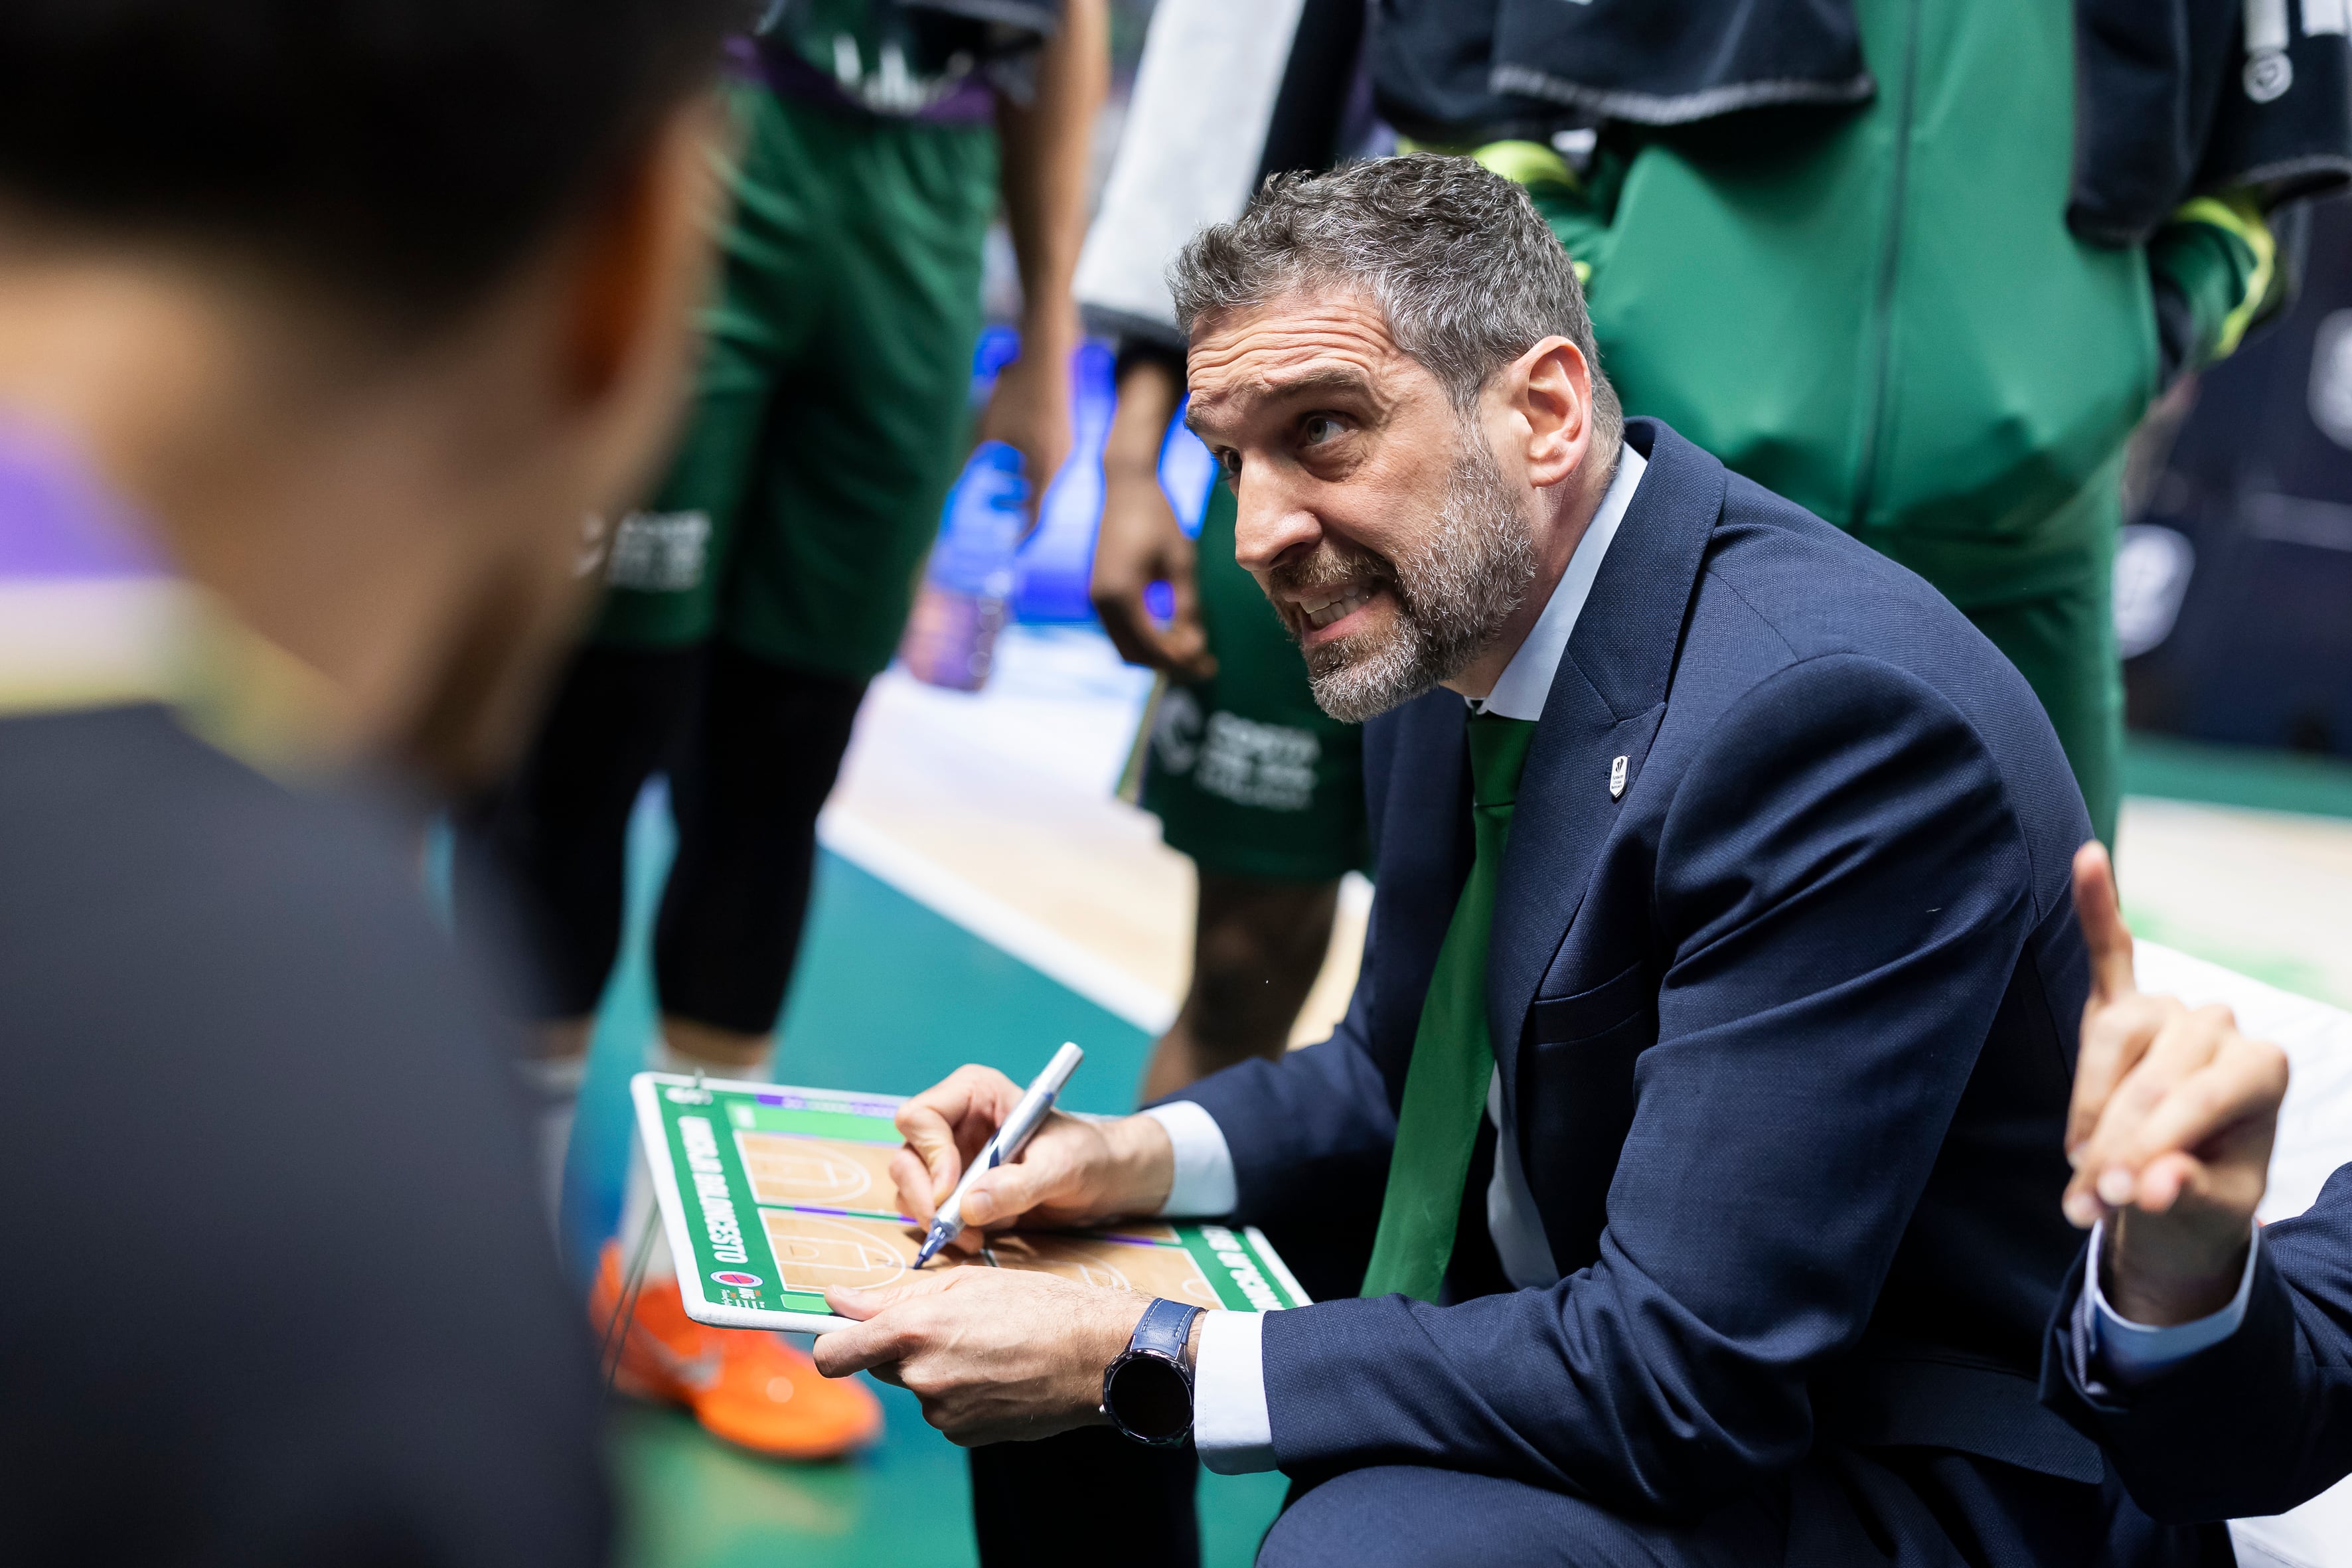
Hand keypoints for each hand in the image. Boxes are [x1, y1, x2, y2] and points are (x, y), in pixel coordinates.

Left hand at [814, 1267, 1149, 1444]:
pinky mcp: (964, 1435)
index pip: (833, 1352)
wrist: (1095, 1356)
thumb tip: (837, 1299)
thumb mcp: (966, 1282)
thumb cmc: (1038, 1306)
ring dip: (936, 1369)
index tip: (837, 1335)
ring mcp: (942, 1411)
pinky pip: (944, 1410)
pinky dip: (960, 1393)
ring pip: (916, 1387)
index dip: (829, 1343)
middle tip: (949, 1326)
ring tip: (987, 1348)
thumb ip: (893, 1295)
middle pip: (879, 1364)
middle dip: (900, 1347)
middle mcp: (922, 1375)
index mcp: (916, 1329)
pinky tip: (997, 1374)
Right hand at [889, 1065, 1175, 1254]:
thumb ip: (1017, 1185)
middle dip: (923, 1195)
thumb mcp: (1060, 1167)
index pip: (921, 1116)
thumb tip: (967, 1207)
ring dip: (933, 1217)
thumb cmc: (1087, 1155)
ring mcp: (950, 1156)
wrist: (1103, 1180)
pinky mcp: (955, 1188)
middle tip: (948, 1228)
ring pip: (910, 1185)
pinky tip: (975, 1240)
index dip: (929, 1154)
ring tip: (972, 1238)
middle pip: (907, 1155)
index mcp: (975, 1094)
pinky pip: (928, 1209)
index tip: (950, 1192)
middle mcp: (954, 1122)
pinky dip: (944, 1230)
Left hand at [971, 313, 1078, 534]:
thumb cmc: (1016, 389)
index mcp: (1045, 465)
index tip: (1011, 547)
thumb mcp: (988, 428)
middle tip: (994, 509)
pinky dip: (1028, 466)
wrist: (1046, 352)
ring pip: (1043, 476)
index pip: (1037, 513)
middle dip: (1016, 506)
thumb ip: (974, 458)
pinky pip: (1047, 459)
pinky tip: (1009, 454)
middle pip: (1041, 496)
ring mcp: (1065, 444)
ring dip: (1021, 483)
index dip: (1023, 533)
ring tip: (996, 479)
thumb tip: (952, 484)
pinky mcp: (1063, 430)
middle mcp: (1061, 458)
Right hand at [1090, 357, 1215, 679]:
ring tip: (1193, 654)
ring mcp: (1095, 598)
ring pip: (1125, 646)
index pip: (1153, 646)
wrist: (1126, 486)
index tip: (1210, 668)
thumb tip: (1194, 648)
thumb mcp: (1182, 563)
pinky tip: (1173, 634)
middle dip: (1169, 665)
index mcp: (1121, 595)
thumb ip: (1187, 608)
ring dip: (1157, 655)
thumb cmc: (1159, 519)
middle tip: (1205, 668)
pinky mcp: (1098, 592)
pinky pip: (1121, 630)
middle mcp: (1101, 602)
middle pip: (1135, 655)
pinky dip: (1145, 639)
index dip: (1182, 662)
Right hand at [2061, 841, 2287, 1323]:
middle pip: (2153, 1076)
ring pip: (2114, 1037)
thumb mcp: (2208, 1217)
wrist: (2174, 1195)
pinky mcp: (2121, 1006)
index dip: (2151, 1148)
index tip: (2112, 1200)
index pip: (2201, 1097)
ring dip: (2087, 1105)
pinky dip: (2095, 906)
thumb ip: (2184, 1197)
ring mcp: (2169, 1009)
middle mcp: (2222, 1024)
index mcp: (2263, 1069)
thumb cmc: (2198, 1200)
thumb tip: (2149, 1187)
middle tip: (2084, 1206)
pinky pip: (2107, 951)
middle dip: (2112, 1144)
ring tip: (2075, 1168)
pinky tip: (2089, 859)